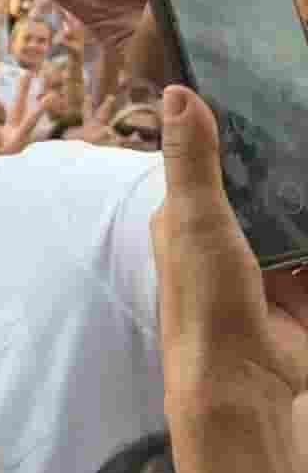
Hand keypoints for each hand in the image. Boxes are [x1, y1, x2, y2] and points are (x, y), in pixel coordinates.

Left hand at [152, 88, 307, 409]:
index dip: (238, 134)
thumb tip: (177, 92)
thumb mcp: (194, 219)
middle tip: (307, 114)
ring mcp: (267, 266)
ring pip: (296, 217)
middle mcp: (224, 240)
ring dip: (306, 196)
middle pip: (264, 190)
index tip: (274, 93)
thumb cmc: (206, 298)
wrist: (243, 380)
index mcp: (186, 220)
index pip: (214, 166)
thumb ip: (191, 160)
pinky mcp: (302, 290)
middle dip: (288, 165)